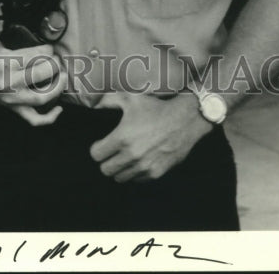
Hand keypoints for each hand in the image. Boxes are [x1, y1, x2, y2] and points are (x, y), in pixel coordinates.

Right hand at [0, 39, 65, 126]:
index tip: (50, 47)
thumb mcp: (0, 43)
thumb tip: (45, 45)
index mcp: (5, 61)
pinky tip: (59, 108)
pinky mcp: (11, 108)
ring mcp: (10, 98)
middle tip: (56, 58)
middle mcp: (8, 82)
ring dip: (57, 86)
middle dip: (54, 63)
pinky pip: (34, 119)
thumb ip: (20, 45)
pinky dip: (49, 117)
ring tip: (62, 76)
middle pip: (42, 73)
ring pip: (42, 97)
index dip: (48, 49)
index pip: (36, 55)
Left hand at [90, 90, 209, 181]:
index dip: (96, 148)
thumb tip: (94, 103)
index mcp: (122, 138)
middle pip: (105, 170)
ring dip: (119, 169)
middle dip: (105, 161)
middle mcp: (131, 155)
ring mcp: (144, 166)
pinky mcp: (156, 173)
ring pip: (120, 178)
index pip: (96, 155)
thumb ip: (108, 100)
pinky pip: (137, 180)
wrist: (184, 119)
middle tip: (110, 152)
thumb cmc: (156, 107)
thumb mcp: (130, 98)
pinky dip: (134, 173)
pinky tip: (137, 161)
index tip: (100, 144)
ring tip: (123, 157)